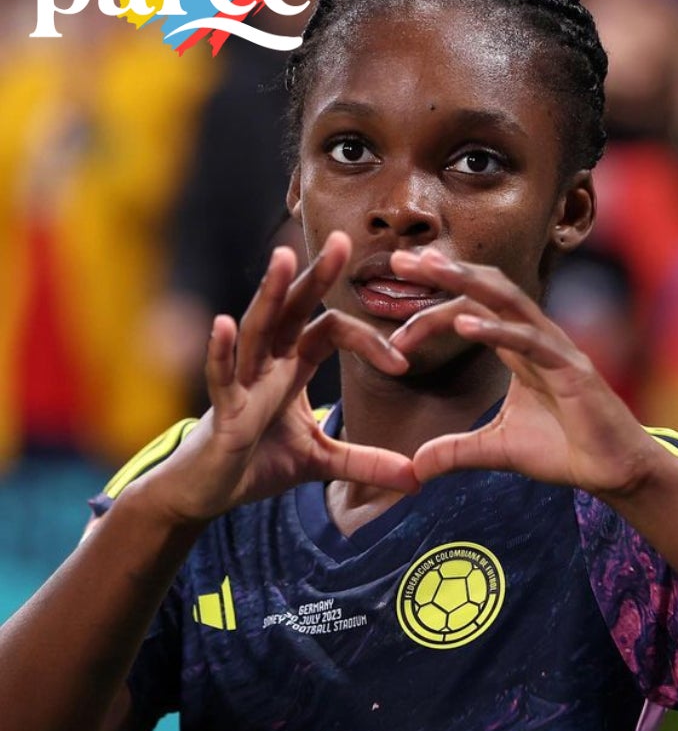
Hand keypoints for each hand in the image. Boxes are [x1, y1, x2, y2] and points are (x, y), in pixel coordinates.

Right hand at [147, 233, 416, 523]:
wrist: (206, 492)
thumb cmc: (257, 464)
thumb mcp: (321, 462)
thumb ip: (367, 463)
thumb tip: (417, 478)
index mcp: (292, 367)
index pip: (332, 331)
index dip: (370, 340)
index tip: (403, 364)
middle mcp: (267, 364)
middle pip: (294, 310)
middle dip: (316, 276)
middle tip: (343, 239)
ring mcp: (242, 383)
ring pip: (258, 329)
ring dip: (270, 294)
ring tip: (283, 258)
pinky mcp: (222, 410)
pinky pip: (221, 375)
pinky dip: (222, 351)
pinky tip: (224, 324)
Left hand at [384, 248, 668, 496]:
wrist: (617, 471)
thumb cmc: (568, 451)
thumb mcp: (498, 450)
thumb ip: (455, 451)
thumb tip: (413, 468)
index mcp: (519, 349)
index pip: (472, 311)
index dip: (432, 312)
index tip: (393, 328)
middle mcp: (537, 339)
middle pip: (488, 290)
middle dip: (446, 272)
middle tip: (401, 260)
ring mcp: (556, 350)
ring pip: (509, 301)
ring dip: (468, 281)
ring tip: (432, 268)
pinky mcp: (573, 370)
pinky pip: (530, 342)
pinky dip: (497, 330)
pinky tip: (465, 325)